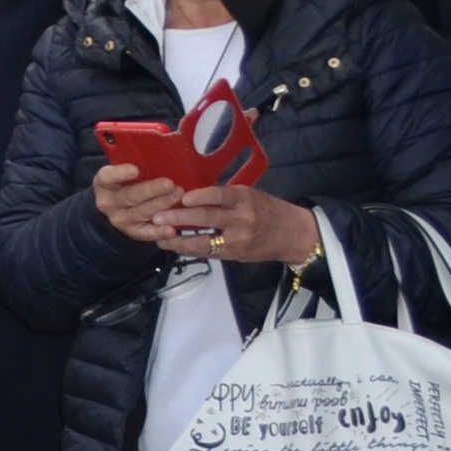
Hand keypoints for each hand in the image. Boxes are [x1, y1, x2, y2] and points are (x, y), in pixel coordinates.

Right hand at [93, 162, 182, 246]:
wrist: (114, 208)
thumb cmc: (124, 184)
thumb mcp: (122, 172)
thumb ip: (134, 164)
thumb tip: (158, 150)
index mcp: (104, 183)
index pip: (107, 176)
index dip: (120, 173)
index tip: (135, 169)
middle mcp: (109, 202)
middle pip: (130, 196)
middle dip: (152, 190)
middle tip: (170, 184)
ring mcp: (120, 219)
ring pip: (142, 213)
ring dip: (162, 205)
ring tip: (179, 196)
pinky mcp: (132, 232)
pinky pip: (146, 233)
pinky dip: (159, 232)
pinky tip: (172, 229)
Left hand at [153, 182, 316, 265]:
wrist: (294, 235)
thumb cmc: (266, 209)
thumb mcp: (248, 195)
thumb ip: (222, 197)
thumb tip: (186, 195)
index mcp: (244, 199)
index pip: (220, 195)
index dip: (200, 196)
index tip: (182, 197)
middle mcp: (242, 219)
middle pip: (206, 219)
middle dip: (178, 219)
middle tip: (156, 218)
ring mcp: (238, 240)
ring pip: (204, 242)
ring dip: (178, 241)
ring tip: (159, 238)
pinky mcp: (235, 255)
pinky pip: (209, 253)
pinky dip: (190, 250)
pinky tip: (174, 247)